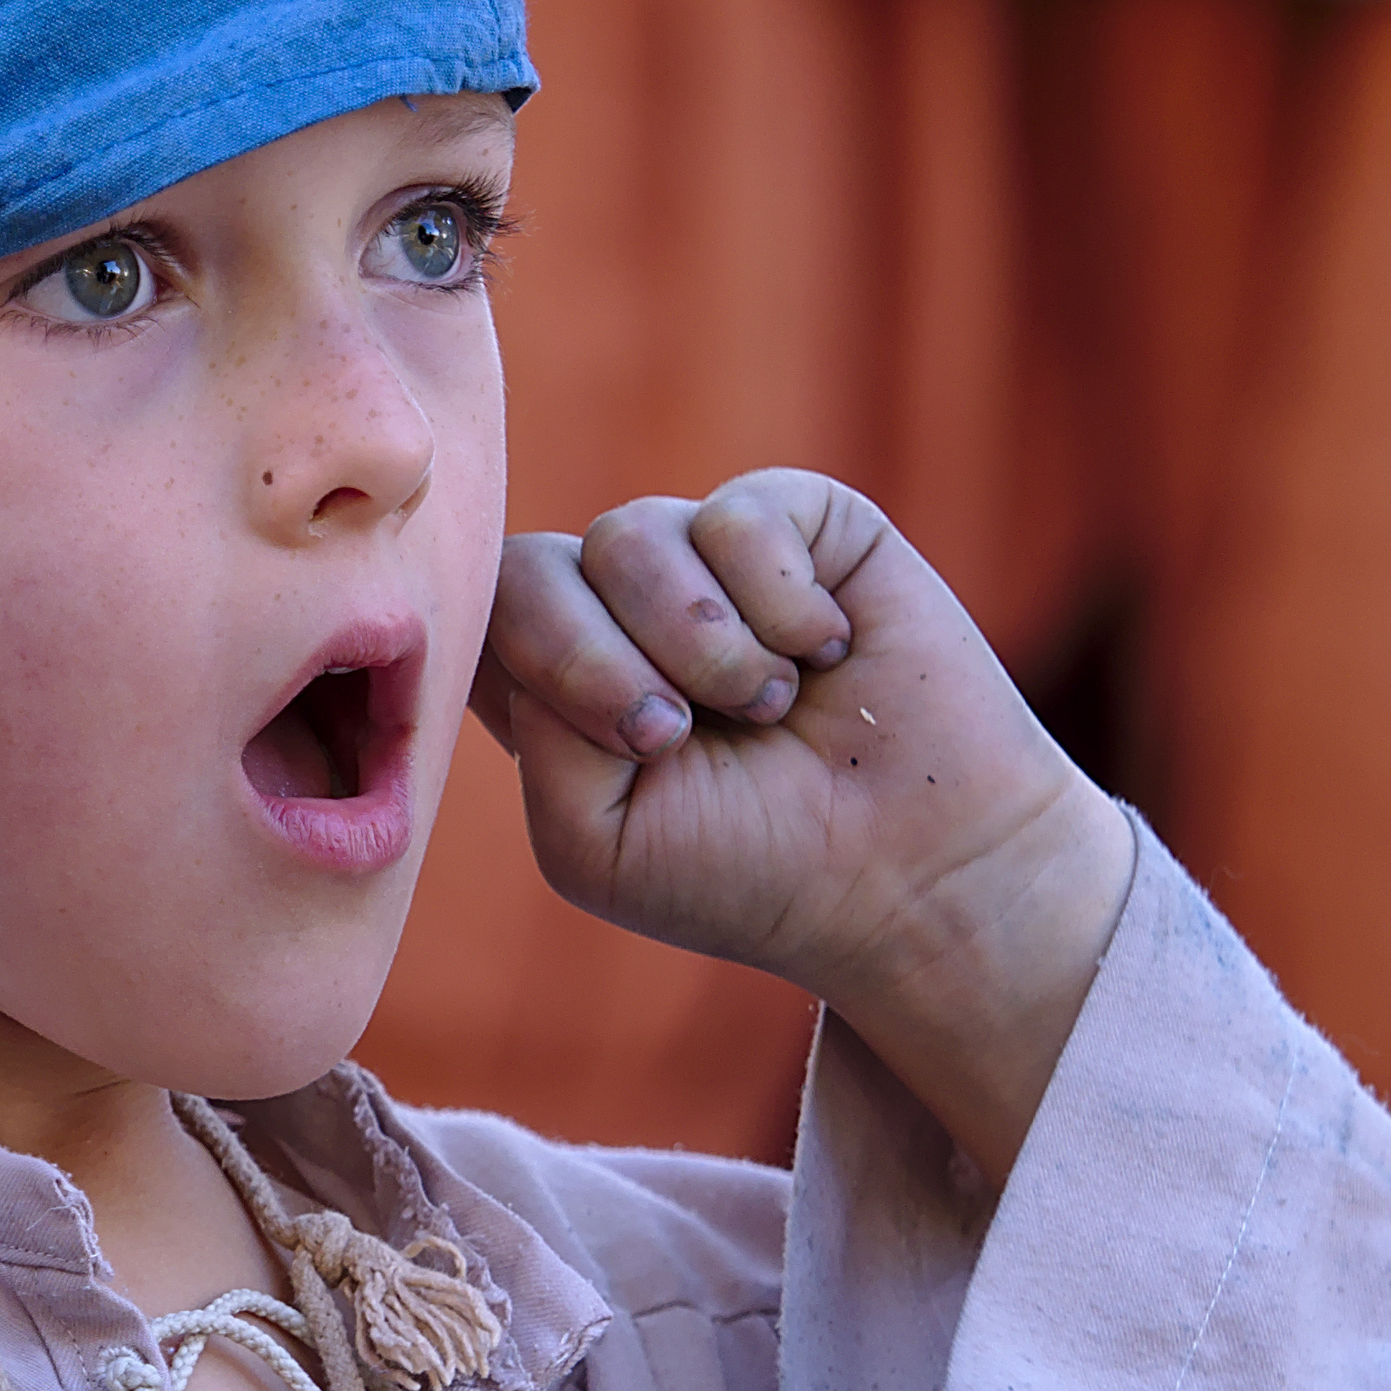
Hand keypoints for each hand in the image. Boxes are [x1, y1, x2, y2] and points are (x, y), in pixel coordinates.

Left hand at [475, 469, 1132, 1179]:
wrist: (917, 874)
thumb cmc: (750, 869)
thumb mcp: (594, 839)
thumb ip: (534, 727)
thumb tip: (565, 607)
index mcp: (556, 684)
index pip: (473, 617)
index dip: (527, 667)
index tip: (619, 747)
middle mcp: (618, 610)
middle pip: (529, 569)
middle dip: (593, 662)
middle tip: (675, 737)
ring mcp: (704, 562)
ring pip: (628, 533)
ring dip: (700, 643)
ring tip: (770, 707)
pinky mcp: (798, 523)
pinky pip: (739, 516)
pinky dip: (780, 603)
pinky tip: (828, 653)